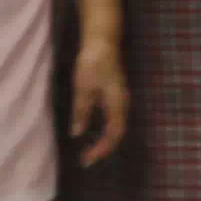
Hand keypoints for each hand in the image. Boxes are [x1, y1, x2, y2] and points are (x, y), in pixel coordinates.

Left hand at [69, 40, 130, 165]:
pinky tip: (94, 131)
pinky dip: (105, 129)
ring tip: (90, 150)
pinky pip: (113, 118)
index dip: (101, 149)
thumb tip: (77, 133)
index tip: (87, 160)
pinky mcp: (115, 94)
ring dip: (105, 140)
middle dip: (103, 148)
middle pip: (117, 133)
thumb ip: (81, 111)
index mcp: (117, 105)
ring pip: (116, 126)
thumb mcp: (83, 88)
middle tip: (86, 159)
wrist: (103, 41)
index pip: (113, 135)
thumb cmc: (93, 63)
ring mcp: (120, 99)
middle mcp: (123, 104)